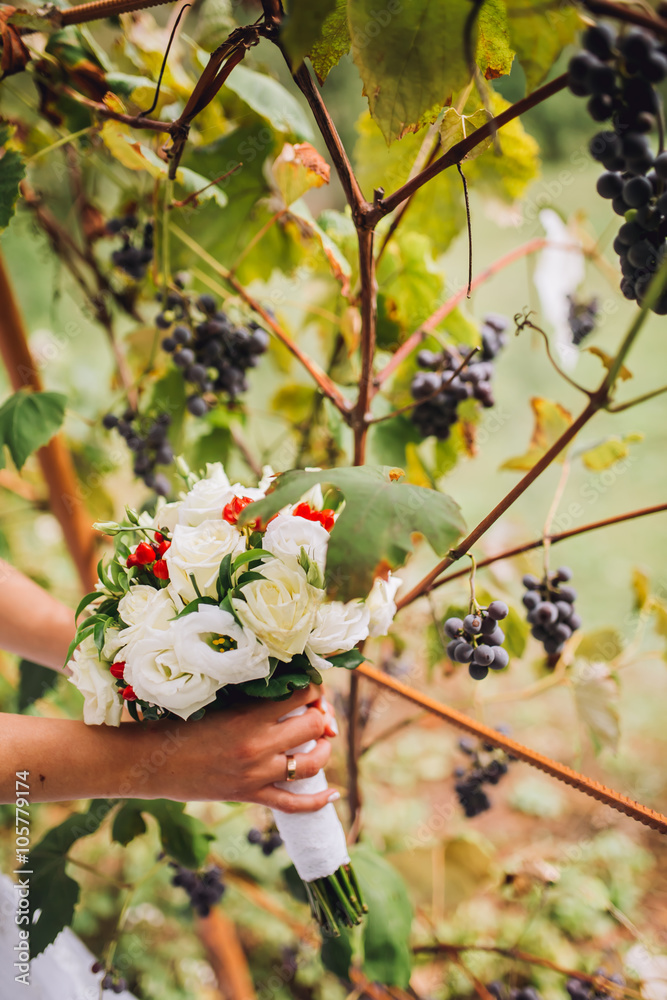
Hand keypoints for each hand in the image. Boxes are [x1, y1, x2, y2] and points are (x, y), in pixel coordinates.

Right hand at [145, 684, 338, 811]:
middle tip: (317, 713)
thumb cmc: (179, 723)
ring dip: (323, 749)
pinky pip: (294, 804)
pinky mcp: (250, 796)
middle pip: (314, 726)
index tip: (311, 688)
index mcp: (250, 717)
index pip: (302, 696)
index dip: (314, 689)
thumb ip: (251, 698)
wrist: (151, 761)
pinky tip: (333, 794)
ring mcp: (256, 774)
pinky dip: (317, 801)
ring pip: (312, 763)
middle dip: (322, 716)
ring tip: (321, 741)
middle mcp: (258, 746)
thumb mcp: (218, 702)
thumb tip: (286, 689)